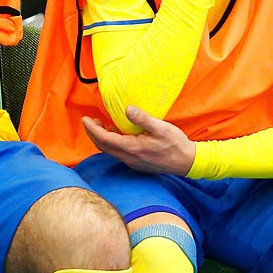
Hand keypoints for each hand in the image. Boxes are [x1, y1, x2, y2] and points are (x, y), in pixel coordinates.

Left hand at [82, 107, 197, 174]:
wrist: (187, 162)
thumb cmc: (175, 144)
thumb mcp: (160, 128)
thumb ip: (142, 118)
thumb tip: (127, 109)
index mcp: (132, 148)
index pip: (104, 140)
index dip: (92, 129)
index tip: (85, 119)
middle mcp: (129, 158)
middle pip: (102, 147)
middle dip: (93, 134)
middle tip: (90, 120)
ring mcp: (132, 162)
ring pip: (110, 151)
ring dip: (102, 139)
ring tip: (101, 125)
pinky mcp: (137, 163)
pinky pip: (118, 153)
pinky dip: (112, 143)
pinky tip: (117, 133)